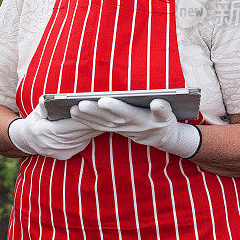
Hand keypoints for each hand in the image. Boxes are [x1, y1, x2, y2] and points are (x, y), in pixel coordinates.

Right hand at [8, 102, 102, 159]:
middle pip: (77, 133)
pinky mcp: (65, 156)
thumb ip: (43, 104)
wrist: (28, 140)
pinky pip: (81, 144)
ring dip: (95, 129)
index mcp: (43, 132)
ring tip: (108, 119)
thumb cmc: (35, 120)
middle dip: (93, 123)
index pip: (66, 126)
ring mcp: (59, 152)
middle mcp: (51, 145)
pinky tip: (101, 126)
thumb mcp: (37, 110)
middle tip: (108, 114)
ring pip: (82, 139)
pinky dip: (90, 135)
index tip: (94, 111)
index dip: (81, 119)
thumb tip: (47, 99)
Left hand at [70, 97, 200, 157]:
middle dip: (94, 112)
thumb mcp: (168, 116)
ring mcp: (119, 129)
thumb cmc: (164, 122)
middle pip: (109, 118)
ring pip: (100, 124)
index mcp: (141, 119)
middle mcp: (128, 126)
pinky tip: (74, 113)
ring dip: (86, 117)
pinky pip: (98, 126)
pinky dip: (85, 121)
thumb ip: (162, 109)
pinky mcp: (114, 130)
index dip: (115, 107)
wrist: (161, 138)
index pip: (127, 113)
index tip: (103, 101)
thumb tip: (157, 102)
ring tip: (72, 108)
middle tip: (80, 104)